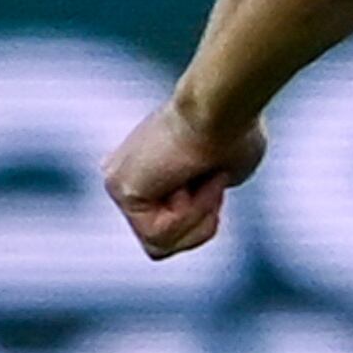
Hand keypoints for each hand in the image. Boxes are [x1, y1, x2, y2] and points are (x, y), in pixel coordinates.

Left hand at [102, 97, 264, 259]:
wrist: (225, 107)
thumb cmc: (235, 129)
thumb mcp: (226, 173)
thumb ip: (205, 193)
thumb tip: (201, 197)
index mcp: (143, 173)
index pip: (171, 230)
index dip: (204, 215)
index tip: (215, 174)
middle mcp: (122, 177)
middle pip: (163, 244)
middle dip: (198, 221)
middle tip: (209, 177)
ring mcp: (117, 182)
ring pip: (161, 245)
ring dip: (196, 216)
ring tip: (201, 176)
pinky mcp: (120, 188)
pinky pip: (159, 236)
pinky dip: (188, 214)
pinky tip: (188, 178)